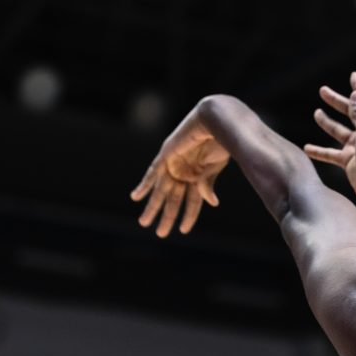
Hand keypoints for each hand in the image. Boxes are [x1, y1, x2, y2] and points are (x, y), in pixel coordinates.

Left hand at [131, 122, 228, 236]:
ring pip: (161, 190)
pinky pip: (152, 173)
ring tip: (144, 222)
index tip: (183, 231)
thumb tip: (210, 203)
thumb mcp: (214, 168)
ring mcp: (174, 165)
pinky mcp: (166, 155)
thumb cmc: (220, 143)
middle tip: (161, 234)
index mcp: (199, 177)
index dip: (189, 216)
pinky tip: (136, 197)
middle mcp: (185, 173)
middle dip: (167, 216)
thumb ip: (207, 184)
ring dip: (153, 206)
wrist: (215, 122)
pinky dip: (144, 185)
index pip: (193, 202)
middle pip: (174, 199)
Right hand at [304, 72, 355, 206]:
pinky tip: (307, 148)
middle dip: (336, 101)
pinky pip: (330, 153)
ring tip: (316, 113)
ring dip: (327, 123)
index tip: (353, 75)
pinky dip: (319, 151)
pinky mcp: (348, 161)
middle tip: (323, 90)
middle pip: (348, 112)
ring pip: (338, 131)